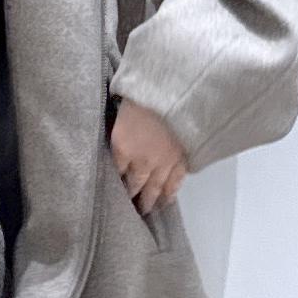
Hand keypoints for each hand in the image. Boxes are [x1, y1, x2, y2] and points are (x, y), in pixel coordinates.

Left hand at [109, 97, 186, 216]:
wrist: (184, 88)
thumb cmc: (150, 87)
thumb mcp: (125, 100)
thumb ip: (121, 118)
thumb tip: (118, 123)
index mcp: (122, 146)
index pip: (115, 171)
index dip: (114, 180)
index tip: (112, 189)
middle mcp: (141, 161)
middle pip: (133, 185)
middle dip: (130, 196)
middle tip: (128, 208)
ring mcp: (163, 164)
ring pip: (154, 189)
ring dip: (148, 201)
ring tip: (145, 210)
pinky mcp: (183, 161)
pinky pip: (174, 184)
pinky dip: (169, 194)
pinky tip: (166, 201)